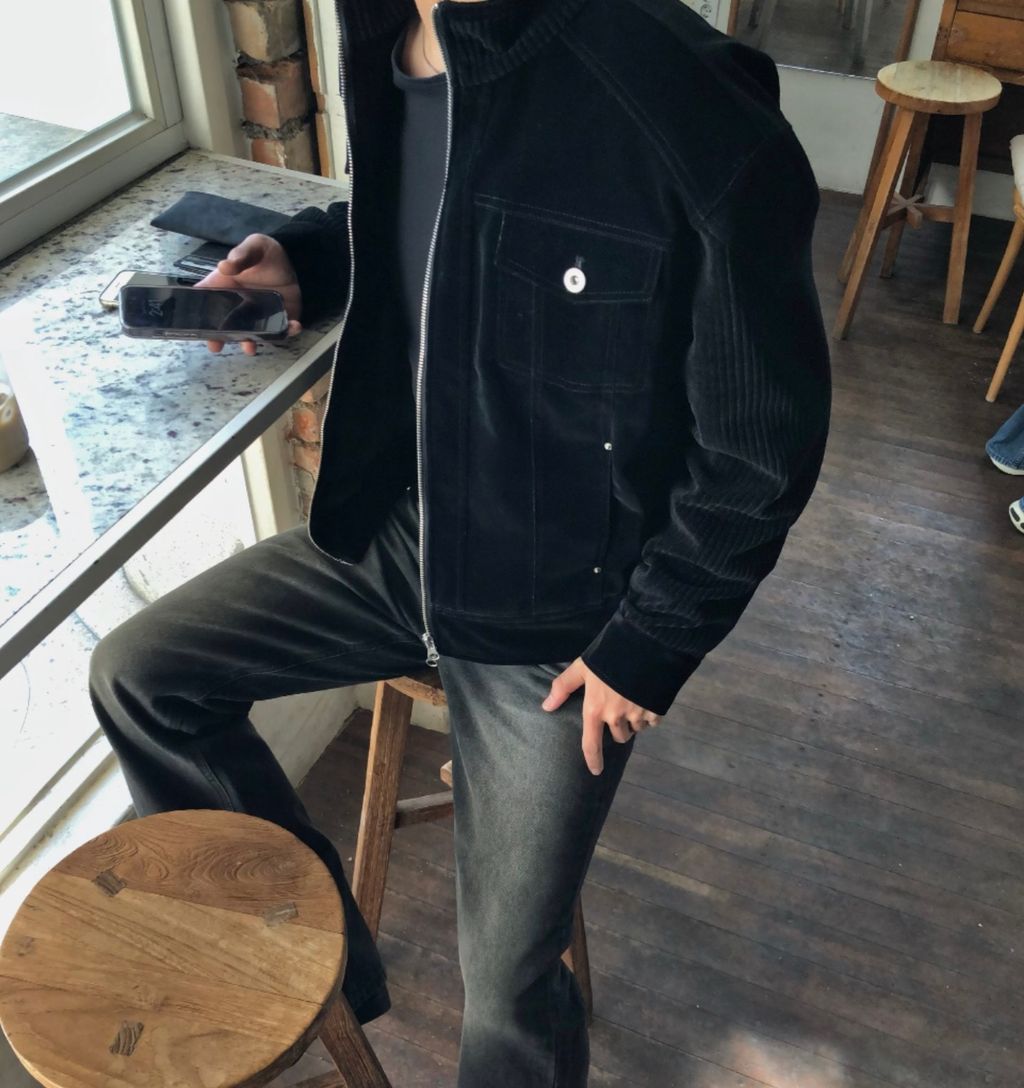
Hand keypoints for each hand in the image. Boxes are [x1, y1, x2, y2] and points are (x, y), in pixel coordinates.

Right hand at [196, 233, 302, 355]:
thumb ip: (240, 256)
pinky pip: (282, 329)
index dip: (200, 317)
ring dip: (250, 343)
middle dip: (219, 337)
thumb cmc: (265, 252)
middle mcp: (240, 305)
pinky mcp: (280, 317)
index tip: (197, 329)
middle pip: (226, 325)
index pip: (208, 302)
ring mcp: (260, 314)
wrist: (295, 257)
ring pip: (252, 333)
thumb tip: (224, 267)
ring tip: (249, 347)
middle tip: (216, 345)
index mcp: (226, 287)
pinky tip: (293, 326)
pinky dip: (288, 331)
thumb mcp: (253, 247)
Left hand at [541, 658, 660, 774]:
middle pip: (619, 736)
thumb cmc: (608, 655)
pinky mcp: (656, 710)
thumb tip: (546, 707)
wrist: (644, 645)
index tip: (596, 771)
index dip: (593, 760)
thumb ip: (563, 687)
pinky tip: (647, 697)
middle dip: (619, 728)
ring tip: (634, 699)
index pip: (591, 744)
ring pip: (636, 728)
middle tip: (620, 709)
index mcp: (595, 709)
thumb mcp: (582, 667)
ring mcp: (637, 714)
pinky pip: (652, 721)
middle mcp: (616, 717)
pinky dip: (650, 715)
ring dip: (634, 721)